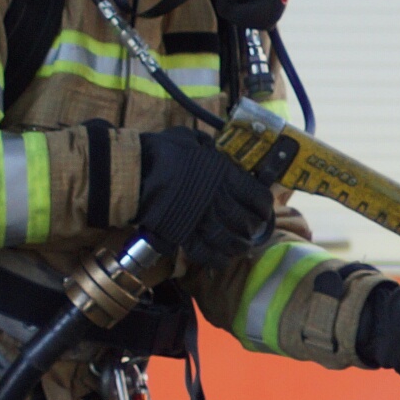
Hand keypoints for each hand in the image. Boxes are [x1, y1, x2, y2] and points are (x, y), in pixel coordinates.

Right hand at [137, 127, 272, 269]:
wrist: (135, 172)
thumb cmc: (162, 151)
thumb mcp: (191, 139)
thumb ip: (207, 148)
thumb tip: (213, 151)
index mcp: (225, 176)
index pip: (258, 197)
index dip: (264, 205)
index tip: (263, 208)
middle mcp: (219, 201)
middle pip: (247, 222)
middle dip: (253, 227)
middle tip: (252, 229)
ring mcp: (202, 221)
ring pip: (230, 241)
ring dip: (239, 245)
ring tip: (241, 246)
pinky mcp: (184, 236)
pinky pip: (206, 254)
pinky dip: (217, 259)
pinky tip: (222, 259)